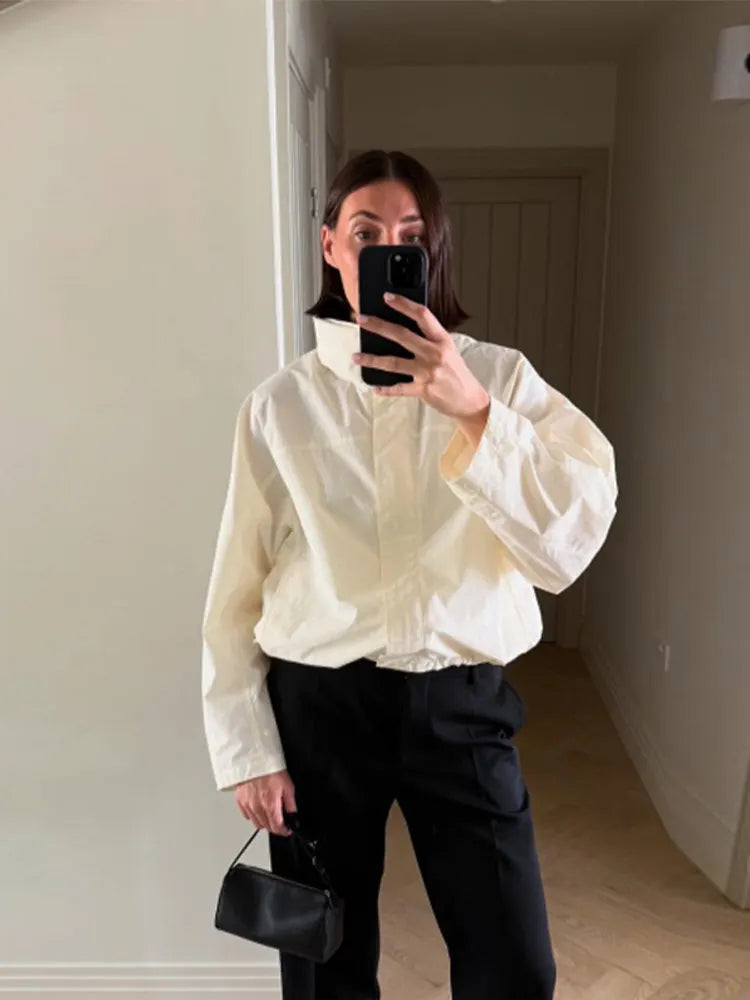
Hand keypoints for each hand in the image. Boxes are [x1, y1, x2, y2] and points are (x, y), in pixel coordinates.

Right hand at [233, 768, 296, 835]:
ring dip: (264, 822)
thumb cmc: (269, 769)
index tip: (287, 829)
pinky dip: (253, 815)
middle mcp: (257, 808)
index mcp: (270, 805)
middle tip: (280, 820)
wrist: (253, 758)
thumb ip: (291, 803)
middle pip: (266, 827)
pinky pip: (246, 815)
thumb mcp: (288, 785)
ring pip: (256, 823)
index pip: (277, 827)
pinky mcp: (240, 800)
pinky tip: (258, 808)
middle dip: (275, 826)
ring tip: (269, 814)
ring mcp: (247, 805)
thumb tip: (293, 814)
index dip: (284, 831)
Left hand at [352, 292, 489, 424]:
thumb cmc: (457, 375)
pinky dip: (385, 389)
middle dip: (378, 326)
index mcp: (442, 340)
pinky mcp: (423, 390)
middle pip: (401, 335)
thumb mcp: (449, 351)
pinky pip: (398, 388)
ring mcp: (428, 372)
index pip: (422, 315)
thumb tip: (402, 331)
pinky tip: (374, 387)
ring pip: (393, 362)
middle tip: (361, 319)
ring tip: (356, 356)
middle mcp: (435, 353)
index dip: (403, 304)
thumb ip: (429, 340)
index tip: (387, 297)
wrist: (470, 400)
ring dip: (372, 359)